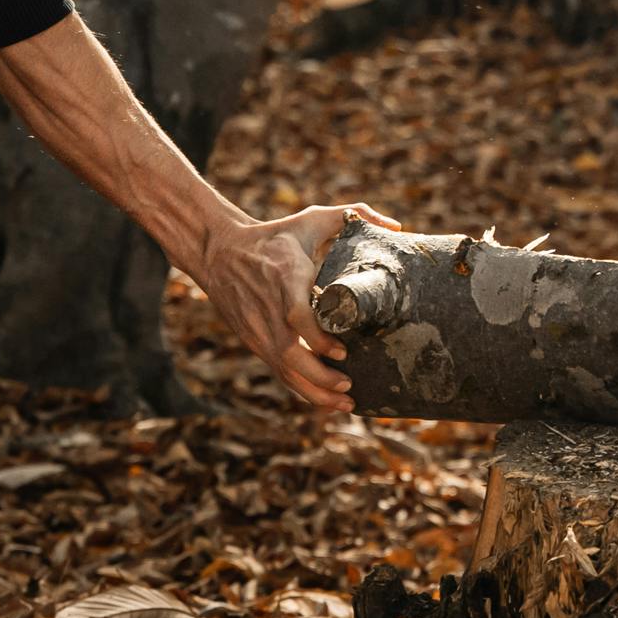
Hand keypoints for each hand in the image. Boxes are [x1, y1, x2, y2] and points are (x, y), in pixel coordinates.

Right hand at [191, 202, 395, 416]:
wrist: (219, 251)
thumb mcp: (311, 219)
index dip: (318, 339)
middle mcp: (269, 309)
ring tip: (345, 402)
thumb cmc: (275, 235)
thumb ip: (354, 215)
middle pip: (289, 354)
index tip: (342, 352)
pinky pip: (277, 371)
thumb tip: (398, 228)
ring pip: (283, 370)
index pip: (296, 316)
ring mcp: (258, 329)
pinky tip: (323, 400)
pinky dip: (300, 390)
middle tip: (351, 387)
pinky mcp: (253, 341)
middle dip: (320, 378)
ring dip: (313, 392)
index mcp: (285, 278)